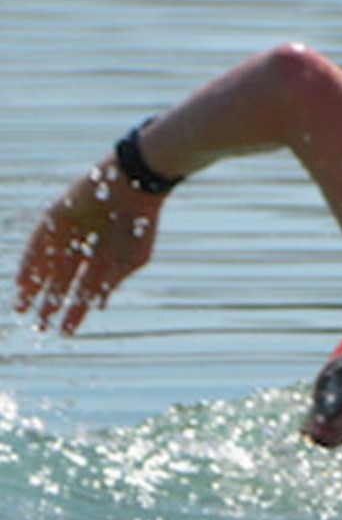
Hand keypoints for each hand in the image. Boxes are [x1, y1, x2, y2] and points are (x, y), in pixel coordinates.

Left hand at [14, 155, 165, 333]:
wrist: (135, 187)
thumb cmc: (141, 225)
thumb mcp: (130, 260)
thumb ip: (111, 281)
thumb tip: (98, 305)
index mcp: (103, 258)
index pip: (82, 289)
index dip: (73, 310)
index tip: (65, 332)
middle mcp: (82, 248)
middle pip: (61, 281)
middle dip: (50, 305)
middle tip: (40, 328)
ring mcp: (68, 233)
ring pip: (45, 265)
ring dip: (33, 288)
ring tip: (22, 310)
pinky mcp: (56, 217)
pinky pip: (37, 244)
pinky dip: (29, 263)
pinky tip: (22, 283)